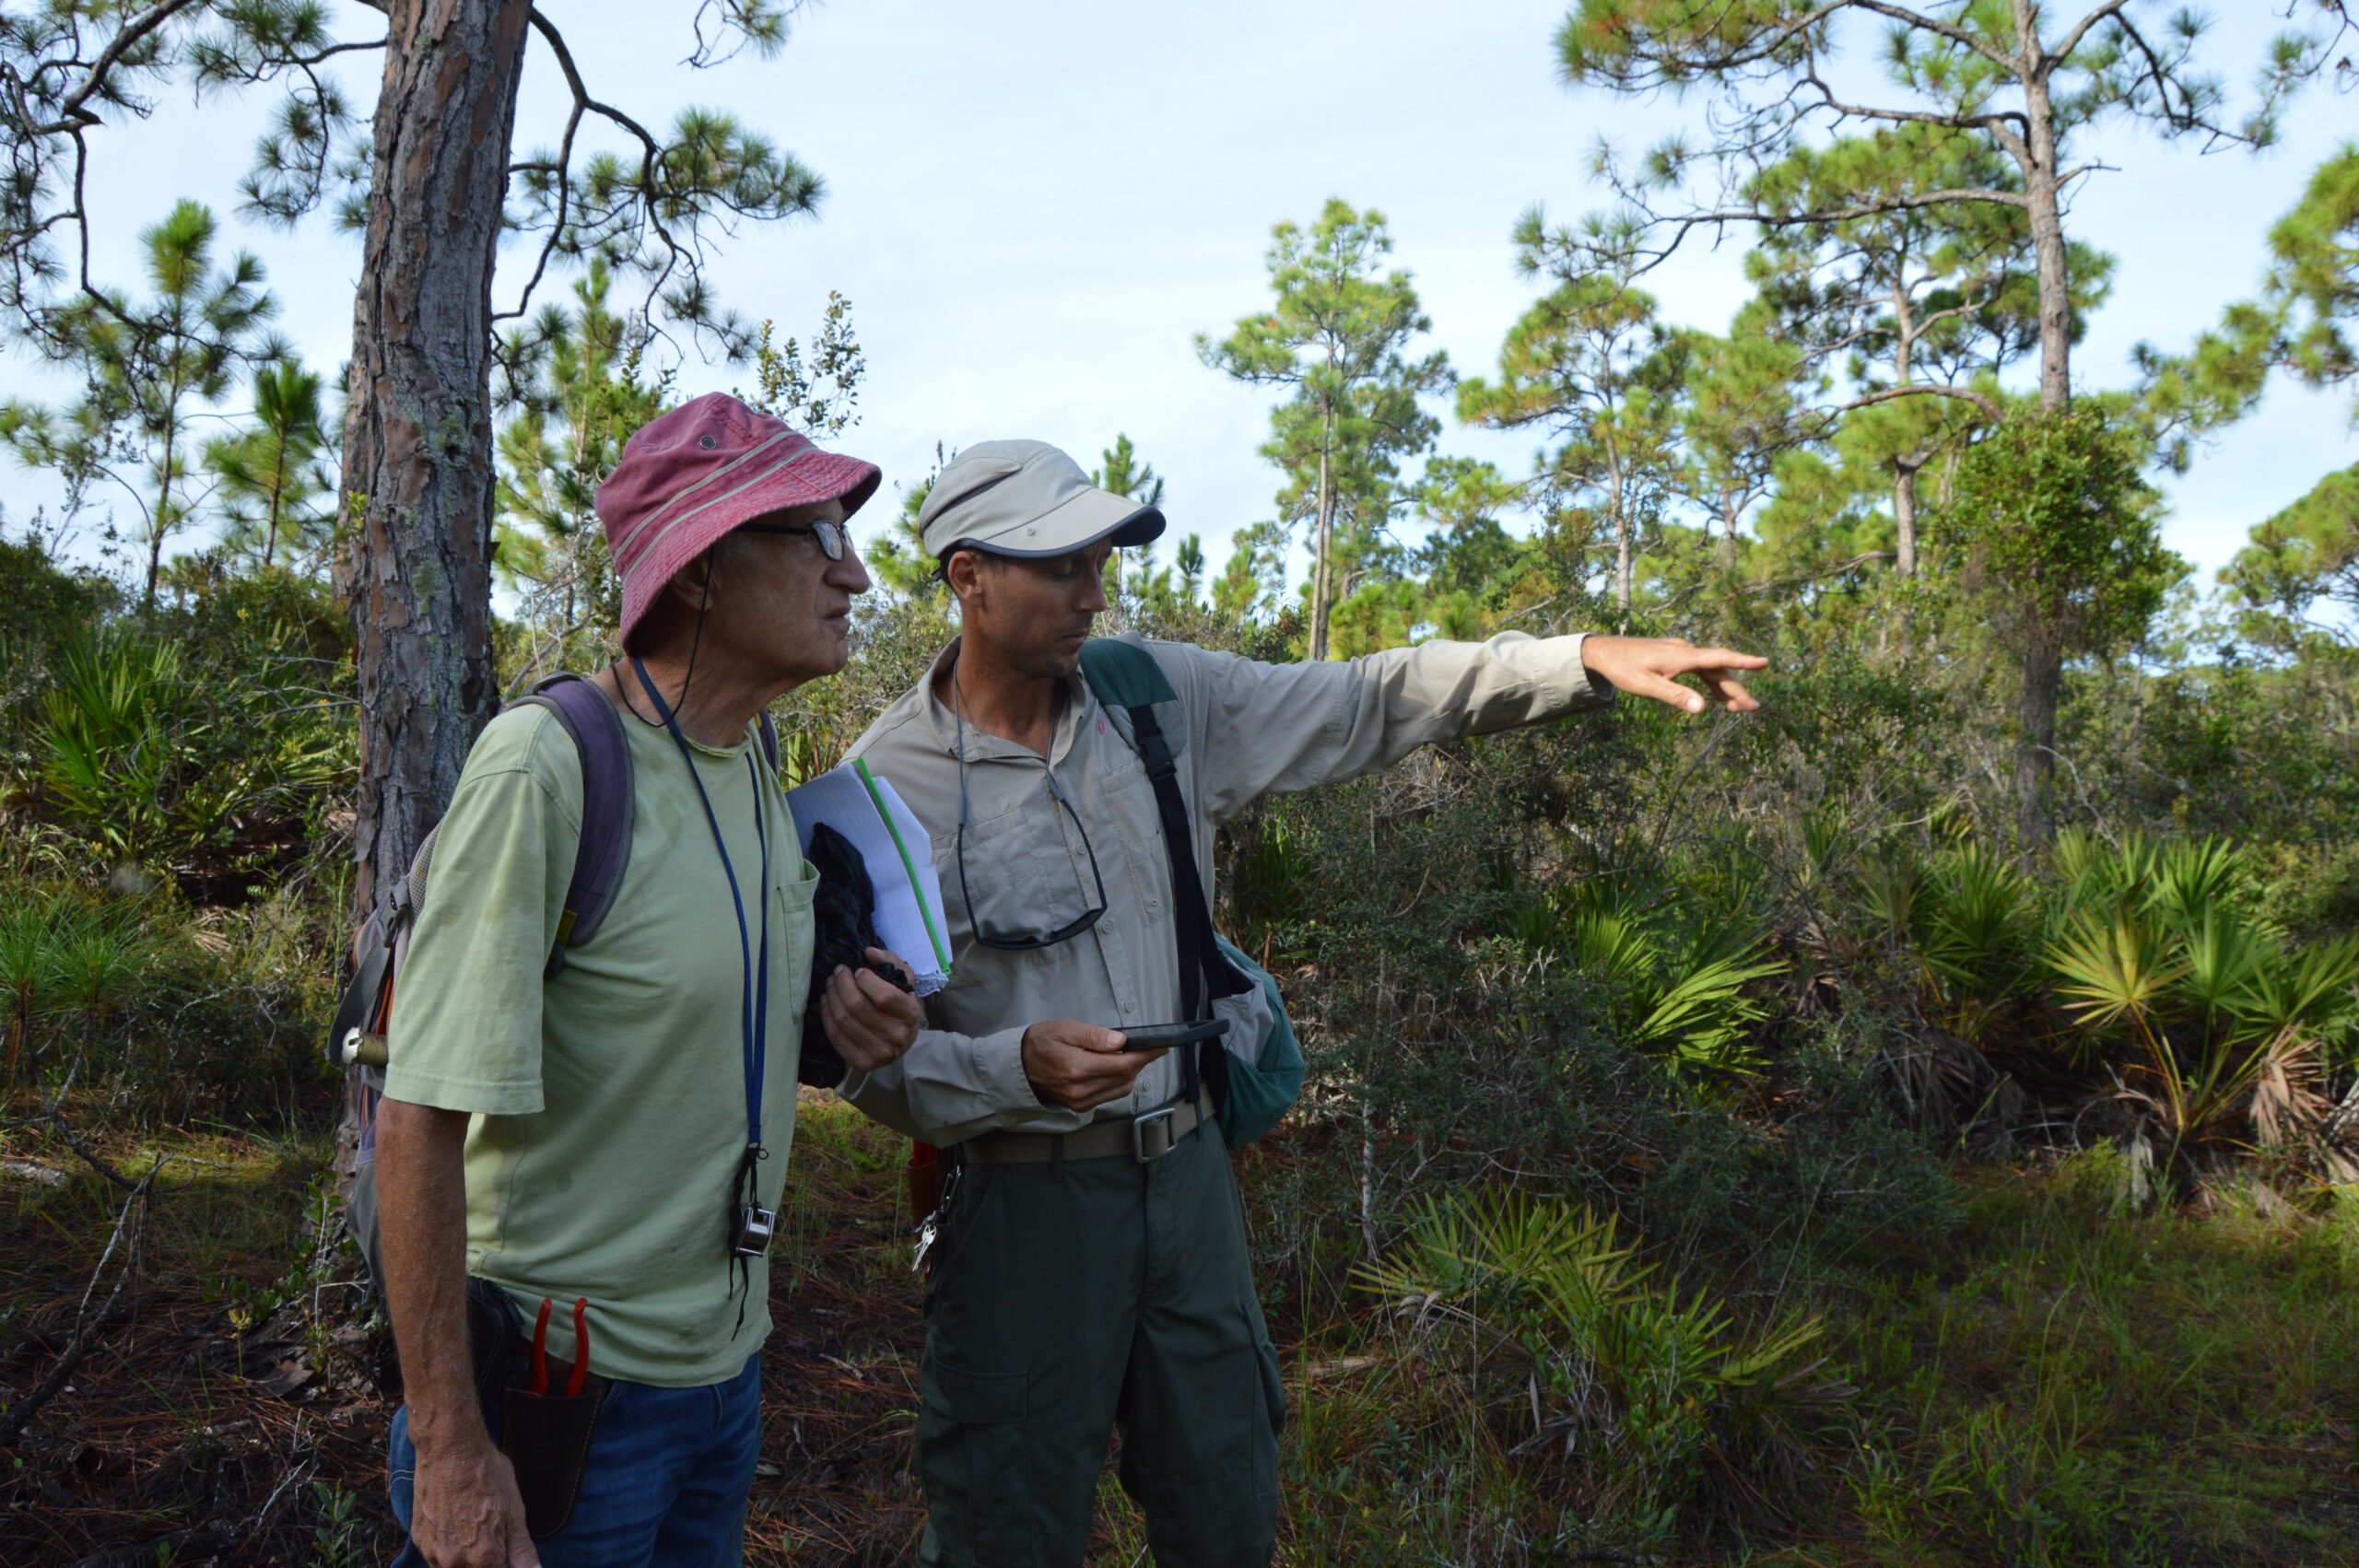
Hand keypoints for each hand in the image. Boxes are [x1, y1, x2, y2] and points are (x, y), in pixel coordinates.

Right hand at [411, 1442, 537, 1566]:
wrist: (449, 1451)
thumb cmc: (486, 1476)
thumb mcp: (514, 1511)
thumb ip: (522, 1550)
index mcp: (482, 1558)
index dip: (505, 1560)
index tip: (504, 1546)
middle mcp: (453, 1562)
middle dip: (486, 1559)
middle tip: (489, 1530)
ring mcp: (432, 1552)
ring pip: (452, 1567)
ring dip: (465, 1558)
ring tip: (473, 1526)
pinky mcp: (418, 1540)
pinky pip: (435, 1557)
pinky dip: (448, 1548)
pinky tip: (456, 1524)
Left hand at [821, 948, 921, 1073]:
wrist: (901, 1041)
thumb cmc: (900, 1004)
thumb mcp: (903, 980)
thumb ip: (890, 961)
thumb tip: (869, 952)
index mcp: (911, 1014)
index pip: (884, 995)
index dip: (865, 979)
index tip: (858, 970)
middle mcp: (897, 1036)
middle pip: (857, 1006)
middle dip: (841, 983)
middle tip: (837, 972)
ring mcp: (879, 1053)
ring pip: (844, 1019)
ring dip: (831, 996)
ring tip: (830, 984)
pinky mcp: (862, 1063)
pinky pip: (836, 1036)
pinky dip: (826, 1015)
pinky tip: (827, 1002)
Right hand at [1020, 1019, 1166, 1112]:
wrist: (1018, 1066)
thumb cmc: (1041, 1042)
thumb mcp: (1065, 1029)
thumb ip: (1094, 1036)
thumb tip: (1120, 1041)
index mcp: (1077, 1068)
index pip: (1122, 1064)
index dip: (1145, 1055)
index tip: (1159, 1047)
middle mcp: (1080, 1090)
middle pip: (1125, 1078)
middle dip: (1140, 1062)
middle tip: (1148, 1048)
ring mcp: (1080, 1102)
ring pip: (1121, 1089)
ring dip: (1130, 1073)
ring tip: (1129, 1055)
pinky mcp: (1080, 1107)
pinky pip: (1110, 1095)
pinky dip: (1118, 1082)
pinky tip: (1114, 1068)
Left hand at [1580, 635, 1766, 714]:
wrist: (1602, 652)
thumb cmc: (1622, 669)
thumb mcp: (1646, 686)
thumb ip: (1675, 696)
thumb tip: (1703, 708)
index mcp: (1681, 656)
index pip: (1719, 659)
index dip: (1744, 662)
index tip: (1766, 663)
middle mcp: (1684, 651)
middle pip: (1718, 670)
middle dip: (1736, 689)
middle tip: (1753, 708)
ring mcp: (1679, 653)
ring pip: (1709, 671)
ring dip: (1724, 689)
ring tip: (1739, 708)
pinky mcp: (1673, 657)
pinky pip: (1698, 671)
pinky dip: (1709, 684)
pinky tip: (1716, 697)